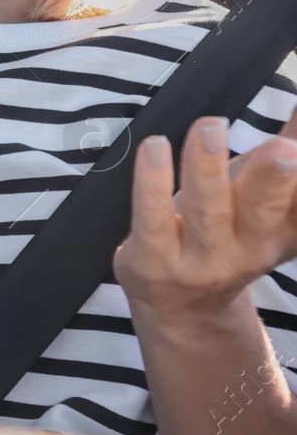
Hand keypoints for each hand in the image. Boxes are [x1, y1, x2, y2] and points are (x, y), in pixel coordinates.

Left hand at [115, 108, 296, 320]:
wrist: (183, 307)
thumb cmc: (228, 230)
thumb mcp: (270, 198)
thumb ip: (293, 145)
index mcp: (284, 233)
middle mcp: (249, 249)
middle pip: (264, 212)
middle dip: (273, 181)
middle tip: (284, 149)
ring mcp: (199, 259)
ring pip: (206, 211)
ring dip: (208, 168)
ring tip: (210, 126)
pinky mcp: (152, 261)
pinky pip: (152, 218)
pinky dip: (152, 183)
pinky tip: (154, 146)